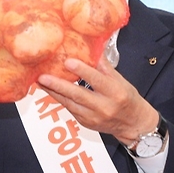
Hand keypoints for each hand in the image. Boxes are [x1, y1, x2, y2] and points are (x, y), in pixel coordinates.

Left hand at [37, 57, 158, 147]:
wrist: (133, 124)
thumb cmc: (128, 99)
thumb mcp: (121, 81)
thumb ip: (104, 67)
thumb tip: (93, 48)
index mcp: (115, 93)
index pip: (97, 80)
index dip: (82, 71)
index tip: (68, 62)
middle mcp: (104, 106)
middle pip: (78, 94)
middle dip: (58, 85)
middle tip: (43, 76)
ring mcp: (93, 117)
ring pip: (69, 103)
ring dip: (53, 92)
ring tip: (40, 81)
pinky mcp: (85, 122)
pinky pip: (69, 108)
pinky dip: (59, 98)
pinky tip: (50, 90)